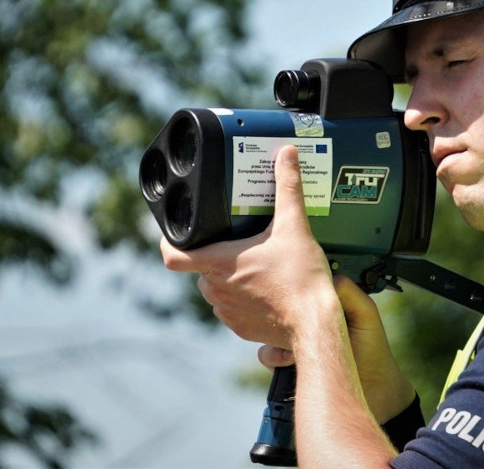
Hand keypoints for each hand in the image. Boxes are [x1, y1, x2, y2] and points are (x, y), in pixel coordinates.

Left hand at [159, 145, 336, 348]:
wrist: (315, 324)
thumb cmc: (301, 279)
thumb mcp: (295, 226)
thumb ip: (287, 187)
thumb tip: (287, 155)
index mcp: (219, 263)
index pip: (172, 256)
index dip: (168, 242)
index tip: (176, 233)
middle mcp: (216, 290)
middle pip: (200, 267)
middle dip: (216, 254)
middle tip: (239, 241)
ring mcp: (227, 312)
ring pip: (216, 288)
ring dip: (229, 277)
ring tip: (256, 264)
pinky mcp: (241, 328)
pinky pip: (232, 309)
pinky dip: (244, 299)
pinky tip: (266, 289)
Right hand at [258, 275, 416, 424]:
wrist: (374, 391)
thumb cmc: (372, 347)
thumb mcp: (365, 311)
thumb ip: (347, 290)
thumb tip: (322, 277)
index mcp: (320, 308)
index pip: (297, 290)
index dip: (293, 288)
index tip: (295, 291)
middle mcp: (304, 324)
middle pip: (277, 309)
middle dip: (280, 313)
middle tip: (295, 322)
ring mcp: (294, 345)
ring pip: (267, 332)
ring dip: (275, 336)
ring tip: (294, 347)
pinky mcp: (287, 367)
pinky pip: (268, 356)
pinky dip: (274, 357)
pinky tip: (291, 361)